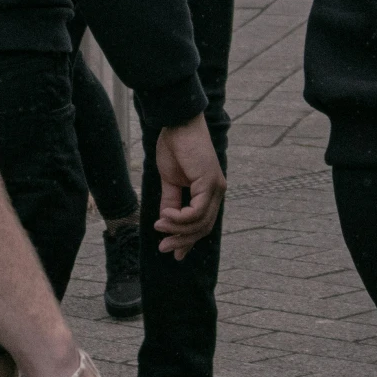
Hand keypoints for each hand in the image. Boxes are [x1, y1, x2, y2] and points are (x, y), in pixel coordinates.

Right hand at [152, 113, 225, 257]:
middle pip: (203, 228)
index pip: (202, 223)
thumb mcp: (170, 180)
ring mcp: (216, 187)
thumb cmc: (174, 146)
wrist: (177, 123)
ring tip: (159, 226)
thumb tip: (165, 222)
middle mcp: (217, 191)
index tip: (174, 253)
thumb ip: (170, 201)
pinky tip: (166, 216)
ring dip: (178, 230)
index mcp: (209, 191)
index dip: (188, 240)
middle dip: (182, 241)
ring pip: (200, 223)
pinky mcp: (210, 183)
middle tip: (163, 248)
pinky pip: (197, 212)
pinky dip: (180, 218)